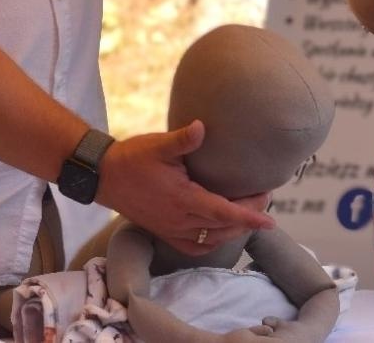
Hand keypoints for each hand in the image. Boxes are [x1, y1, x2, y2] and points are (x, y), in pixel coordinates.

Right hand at [97, 121, 274, 255]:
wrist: (103, 176)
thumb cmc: (132, 158)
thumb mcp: (158, 145)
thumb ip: (183, 139)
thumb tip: (202, 127)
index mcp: (182, 199)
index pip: (223, 213)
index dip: (248, 216)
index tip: (270, 220)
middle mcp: (179, 220)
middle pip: (222, 228)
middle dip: (247, 219)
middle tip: (265, 201)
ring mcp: (171, 229)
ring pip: (210, 240)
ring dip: (232, 231)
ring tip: (249, 215)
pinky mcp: (163, 232)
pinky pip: (193, 247)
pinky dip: (212, 242)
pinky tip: (220, 231)